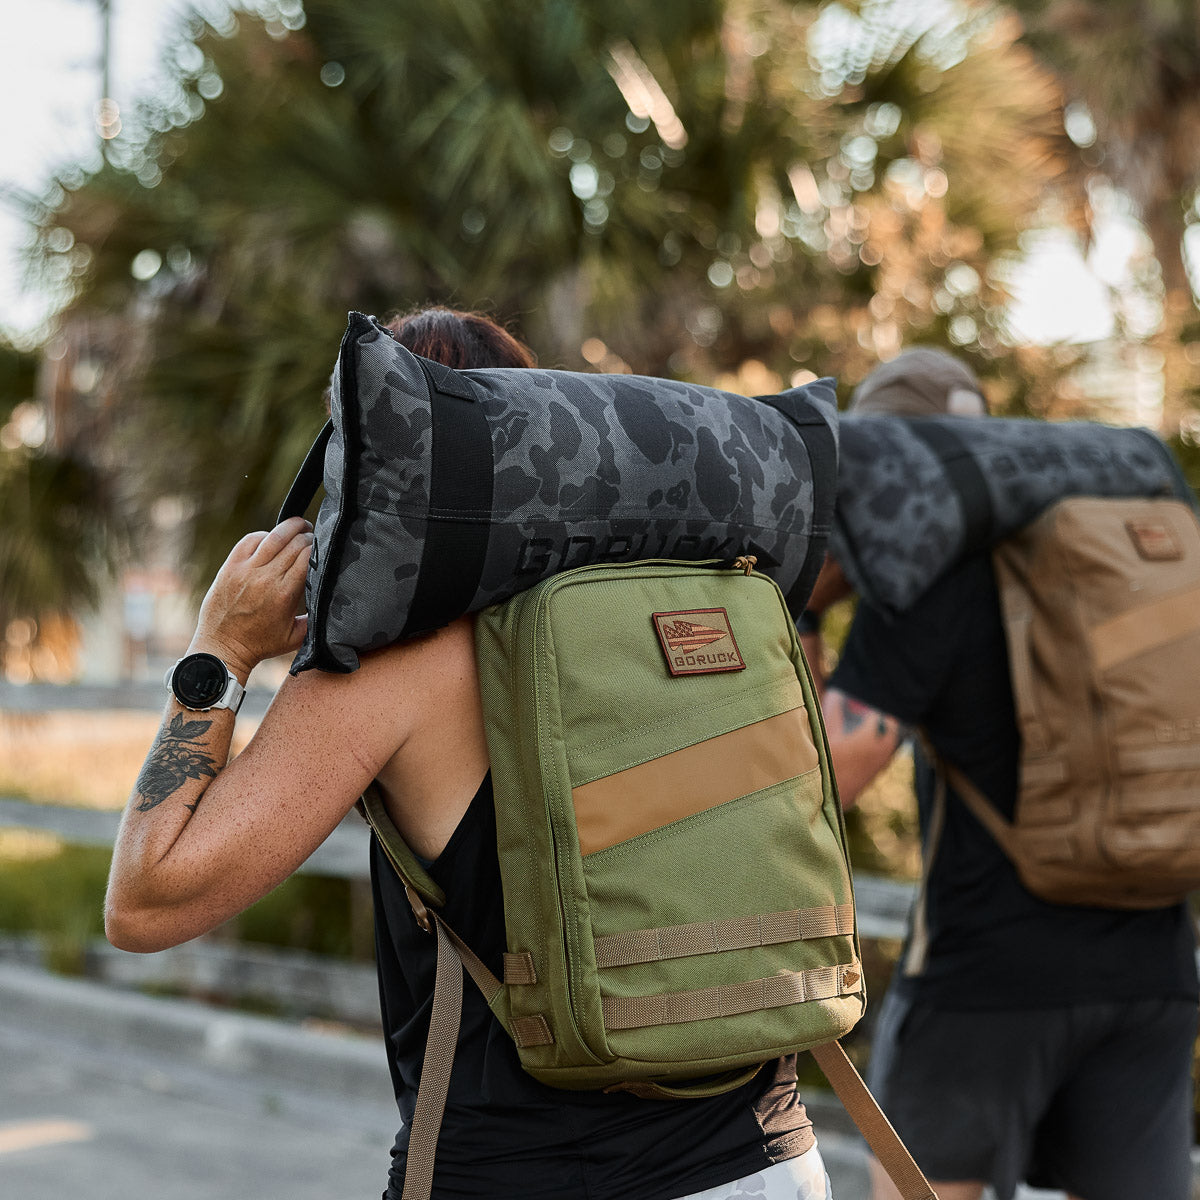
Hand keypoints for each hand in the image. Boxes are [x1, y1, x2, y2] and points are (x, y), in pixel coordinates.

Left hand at [189, 517, 312, 678]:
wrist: (222, 647)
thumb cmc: (261, 644)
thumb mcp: (296, 636)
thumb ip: (316, 620)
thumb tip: (334, 603)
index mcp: (285, 594)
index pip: (308, 557)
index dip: (319, 547)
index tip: (324, 548)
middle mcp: (266, 578)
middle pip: (294, 543)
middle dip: (308, 536)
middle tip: (314, 536)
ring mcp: (245, 570)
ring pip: (273, 536)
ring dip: (290, 526)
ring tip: (299, 525)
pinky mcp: (230, 566)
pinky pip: (250, 540)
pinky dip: (265, 535)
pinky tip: (272, 538)